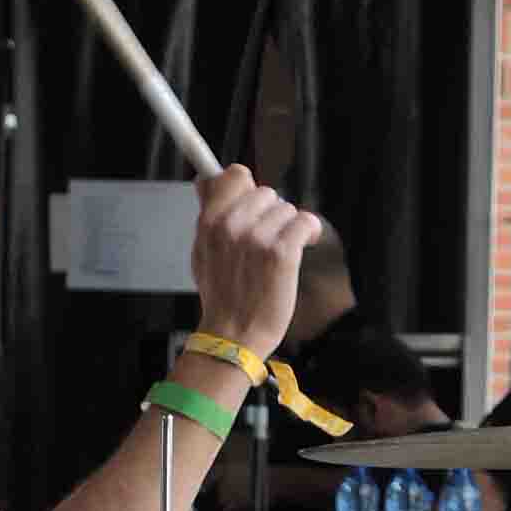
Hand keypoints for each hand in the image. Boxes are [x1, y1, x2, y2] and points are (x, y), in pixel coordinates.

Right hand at [188, 165, 320, 359]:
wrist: (233, 335)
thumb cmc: (221, 296)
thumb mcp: (202, 251)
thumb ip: (206, 212)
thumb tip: (205, 179)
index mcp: (210, 221)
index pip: (235, 175)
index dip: (247, 187)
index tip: (252, 200)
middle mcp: (232, 225)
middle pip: (266, 192)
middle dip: (270, 213)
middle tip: (265, 240)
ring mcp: (257, 237)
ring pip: (287, 209)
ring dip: (287, 228)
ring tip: (277, 252)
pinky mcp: (281, 252)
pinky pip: (305, 221)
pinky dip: (308, 233)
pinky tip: (301, 246)